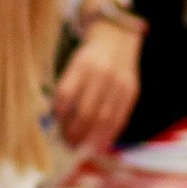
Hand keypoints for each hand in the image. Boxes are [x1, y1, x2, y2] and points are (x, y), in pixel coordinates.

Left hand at [52, 22, 140, 154]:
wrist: (117, 39)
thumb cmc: (89, 57)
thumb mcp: (74, 65)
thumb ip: (67, 89)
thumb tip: (57, 121)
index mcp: (82, 65)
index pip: (66, 95)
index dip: (59, 115)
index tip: (54, 127)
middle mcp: (102, 74)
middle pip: (86, 112)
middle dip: (75, 132)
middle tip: (68, 143)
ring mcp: (119, 83)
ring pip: (104, 119)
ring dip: (91, 138)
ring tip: (82, 148)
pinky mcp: (131, 92)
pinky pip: (120, 119)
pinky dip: (109, 135)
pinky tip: (100, 144)